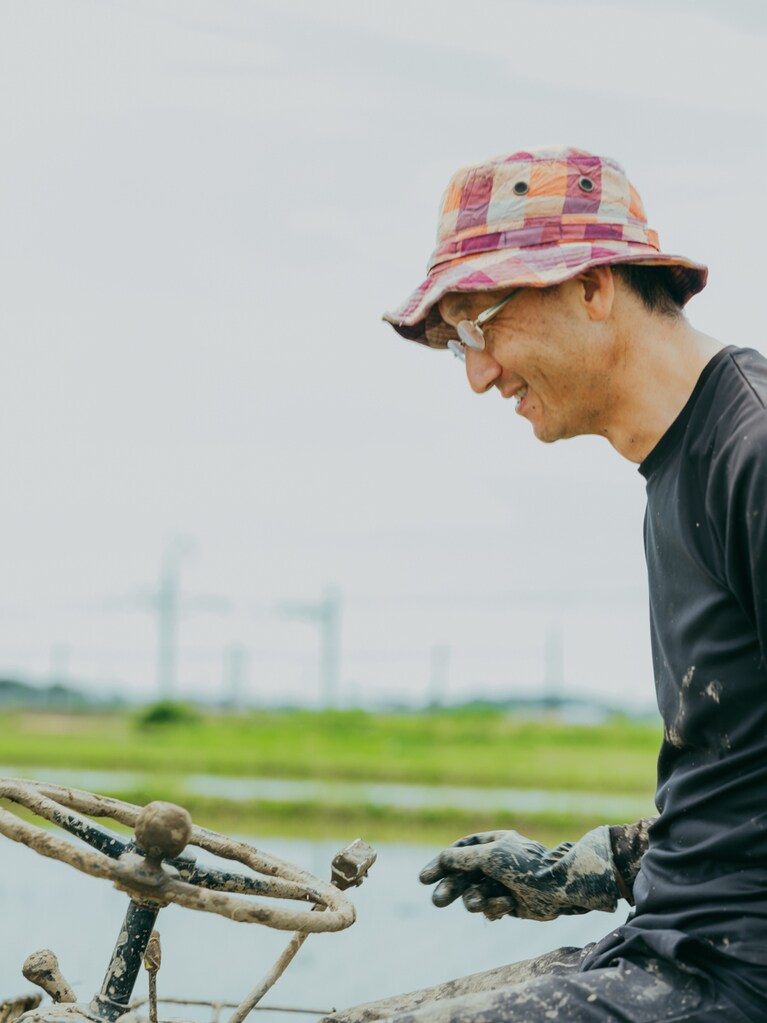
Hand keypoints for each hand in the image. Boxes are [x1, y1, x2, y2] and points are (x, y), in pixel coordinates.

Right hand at [419, 827, 618, 920]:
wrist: (559, 889)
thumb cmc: (525, 866)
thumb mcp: (490, 857)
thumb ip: (464, 859)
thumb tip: (442, 857)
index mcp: (493, 843)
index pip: (460, 851)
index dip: (441, 864)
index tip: (425, 878)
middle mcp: (497, 862)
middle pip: (464, 876)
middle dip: (450, 888)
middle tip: (437, 901)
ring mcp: (503, 883)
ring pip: (475, 894)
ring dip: (473, 900)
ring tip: (478, 904)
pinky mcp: (511, 904)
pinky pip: (491, 908)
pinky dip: (495, 908)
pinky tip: (505, 906)